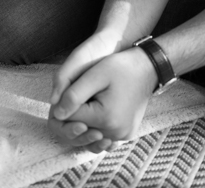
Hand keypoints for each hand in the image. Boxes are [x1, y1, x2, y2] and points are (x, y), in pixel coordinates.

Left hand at [47, 30, 122, 152]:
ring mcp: (122, 136)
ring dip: (85, 119)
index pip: (70, 117)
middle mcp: (116, 133)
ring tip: (90, 99)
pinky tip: (97, 109)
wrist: (148, 69)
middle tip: (82, 93)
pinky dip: (96, 124)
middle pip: (80, 127)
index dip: (65, 103)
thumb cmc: (120, 68)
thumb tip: (56, 114)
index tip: (72, 89)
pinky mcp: (126, 134)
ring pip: (90, 132)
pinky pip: (103, 134)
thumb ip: (73, 95)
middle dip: (74, 112)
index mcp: (106, 118)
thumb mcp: (94, 76)